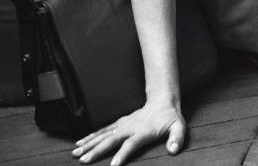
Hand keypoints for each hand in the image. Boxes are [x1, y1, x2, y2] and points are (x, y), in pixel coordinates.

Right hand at [71, 99, 185, 164]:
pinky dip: (90, 137)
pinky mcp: (119, 124)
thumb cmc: (170, 118)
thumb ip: (177, 138)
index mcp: (144, 131)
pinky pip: (102, 131)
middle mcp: (130, 128)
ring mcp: (123, 125)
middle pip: (111, 140)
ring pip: (103, 135)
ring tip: (76, 153)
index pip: (131, 144)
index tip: (113, 165)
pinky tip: (79, 144)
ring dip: (89, 144)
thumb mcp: (179, 127)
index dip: (123, 154)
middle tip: (84, 160)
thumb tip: (174, 149)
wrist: (162, 101)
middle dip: (97, 150)